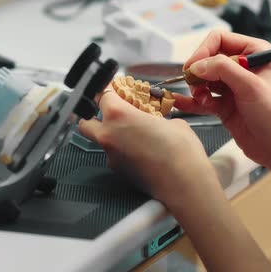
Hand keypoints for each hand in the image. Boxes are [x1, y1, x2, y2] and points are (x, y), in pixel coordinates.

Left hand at [80, 88, 270, 271]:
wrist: (184, 184)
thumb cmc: (181, 151)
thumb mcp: (171, 122)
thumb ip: (154, 116)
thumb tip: (153, 119)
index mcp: (118, 115)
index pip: (102, 94)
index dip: (108, 89)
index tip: (115, 87)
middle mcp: (108, 134)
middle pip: (86, 121)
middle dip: (95, 114)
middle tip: (111, 111)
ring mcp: (110, 155)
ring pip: (99, 140)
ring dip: (109, 133)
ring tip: (131, 132)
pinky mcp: (117, 170)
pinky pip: (113, 155)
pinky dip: (121, 150)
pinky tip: (140, 150)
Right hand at [174, 31, 270, 174]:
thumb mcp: (251, 86)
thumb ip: (223, 70)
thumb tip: (197, 65)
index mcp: (254, 53)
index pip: (219, 40)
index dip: (203, 51)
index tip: (193, 66)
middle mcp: (241, 67)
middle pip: (207, 60)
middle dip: (197, 72)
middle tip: (194, 85)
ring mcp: (231, 86)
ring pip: (201, 79)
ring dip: (196, 89)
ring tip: (201, 98)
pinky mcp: (223, 104)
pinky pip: (201, 99)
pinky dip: (190, 101)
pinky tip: (179, 102)